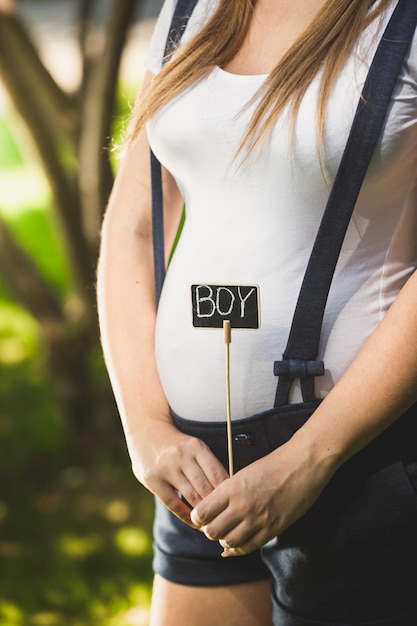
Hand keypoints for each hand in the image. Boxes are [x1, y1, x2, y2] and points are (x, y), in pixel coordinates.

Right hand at [130, 418, 228, 526]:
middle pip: (206, 487)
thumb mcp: (194, 446)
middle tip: (226, 519)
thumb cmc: (177, 445)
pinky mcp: (153, 480)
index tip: (234, 505)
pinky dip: (187, 516)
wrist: (146, 431)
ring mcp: (166, 469)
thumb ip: (207, 465)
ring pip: (192, 497)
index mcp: (196, 447)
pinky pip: (173, 504)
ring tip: (213, 524)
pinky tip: (195, 523)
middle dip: (217, 505)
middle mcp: (182, 456)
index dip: (227, 493)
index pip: (217, 474)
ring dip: (204, 513)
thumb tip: (229, 490)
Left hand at [190, 436, 335, 555]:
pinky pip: (249, 547)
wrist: (302, 465)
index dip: (198, 517)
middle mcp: (242, 505)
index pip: (202, 512)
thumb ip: (229, 491)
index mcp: (232, 488)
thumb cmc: (274, 464)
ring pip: (229, 542)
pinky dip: (239, 549)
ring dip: (224, 540)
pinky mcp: (273, 529)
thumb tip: (213, 509)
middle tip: (214, 526)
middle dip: (210, 531)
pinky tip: (236, 545)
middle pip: (212, 531)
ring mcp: (258, 519)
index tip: (201, 517)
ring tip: (227, 533)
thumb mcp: (245, 473)